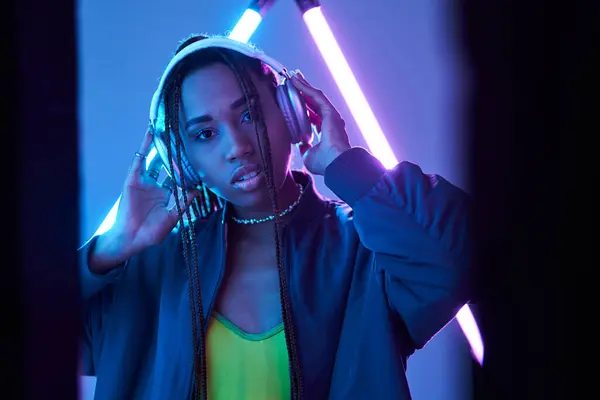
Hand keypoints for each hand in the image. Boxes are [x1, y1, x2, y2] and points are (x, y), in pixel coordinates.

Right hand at [92, 129, 197, 268]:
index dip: (188, 168)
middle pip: (167, 165)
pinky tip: (151, 133)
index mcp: (167, 194)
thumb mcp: (174, 216)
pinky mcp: (133, 179)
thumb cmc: (152, 232)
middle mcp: (156, 185)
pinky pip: (140, 159)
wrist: (132, 238)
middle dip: (175, 153)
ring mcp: (144, 181)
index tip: (199, 157)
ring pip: (154, 158)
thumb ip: (184, 202)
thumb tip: (198, 189)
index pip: (179, 177)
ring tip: (168, 127)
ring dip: (160, 144)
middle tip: (184, 137)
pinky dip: (145, 146)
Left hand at [290, 70, 350, 174]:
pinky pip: (316, 96)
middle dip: (304, 92)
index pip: (314, 116)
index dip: (304, 108)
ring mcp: (331, 115)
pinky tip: (296, 81)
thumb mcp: (309, 155)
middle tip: (295, 81)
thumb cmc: (325, 163)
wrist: (335, 163)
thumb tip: (300, 144)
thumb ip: (305, 148)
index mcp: (327, 132)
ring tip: (294, 76)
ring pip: (315, 96)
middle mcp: (330, 122)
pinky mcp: (330, 111)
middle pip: (314, 103)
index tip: (294, 101)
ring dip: (304, 86)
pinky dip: (305, 88)